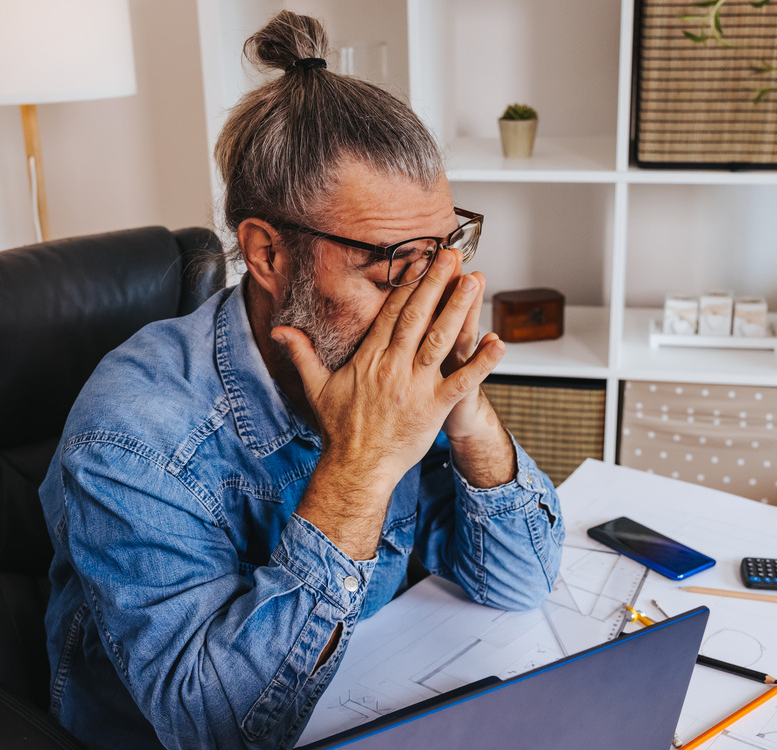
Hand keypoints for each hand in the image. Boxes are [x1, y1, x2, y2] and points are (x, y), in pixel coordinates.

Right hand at [273, 251, 504, 556]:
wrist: (355, 468)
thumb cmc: (340, 430)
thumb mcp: (316, 387)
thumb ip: (301, 354)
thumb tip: (279, 331)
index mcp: (370, 357)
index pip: (392, 312)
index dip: (409, 283)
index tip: (421, 259)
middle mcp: (394, 366)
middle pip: (418, 316)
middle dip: (436, 282)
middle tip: (452, 254)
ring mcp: (415, 386)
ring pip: (441, 339)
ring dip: (459, 308)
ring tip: (474, 280)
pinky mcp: (434, 408)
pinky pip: (462, 381)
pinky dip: (481, 363)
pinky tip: (498, 343)